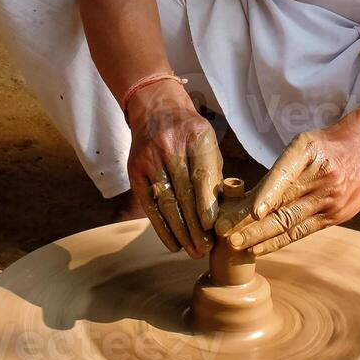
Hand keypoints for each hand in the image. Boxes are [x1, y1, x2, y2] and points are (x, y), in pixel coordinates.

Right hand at [125, 78, 221, 257]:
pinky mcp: (135, 170)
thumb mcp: (208, 142)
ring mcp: (149, 158)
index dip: (206, 202)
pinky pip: (149, 203)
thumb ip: (215, 172)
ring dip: (180, 230)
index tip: (211, 227)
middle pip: (183, 192)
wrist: (155, 109)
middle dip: (195, 225)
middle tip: (205, 249)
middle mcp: (170, 146)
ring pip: (165, 200)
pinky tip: (173, 243)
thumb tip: (223, 212)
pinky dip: (161, 227)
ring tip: (192, 250)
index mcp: (196, 136)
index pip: (201, 173)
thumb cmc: (189, 132)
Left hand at [215, 120, 359, 256]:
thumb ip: (281, 170)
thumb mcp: (305, 144)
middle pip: (283, 205)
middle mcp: (322, 178)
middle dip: (251, 222)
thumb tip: (246, 199)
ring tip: (236, 245)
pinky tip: (259, 248)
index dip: (267, 194)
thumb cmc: (328, 144)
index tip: (250, 211)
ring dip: (260, 236)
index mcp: (310, 153)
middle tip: (225, 233)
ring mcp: (331, 200)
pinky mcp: (337, 216)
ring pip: (290, 222)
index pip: (284, 175)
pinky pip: (303, 231)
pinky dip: (279, 241)